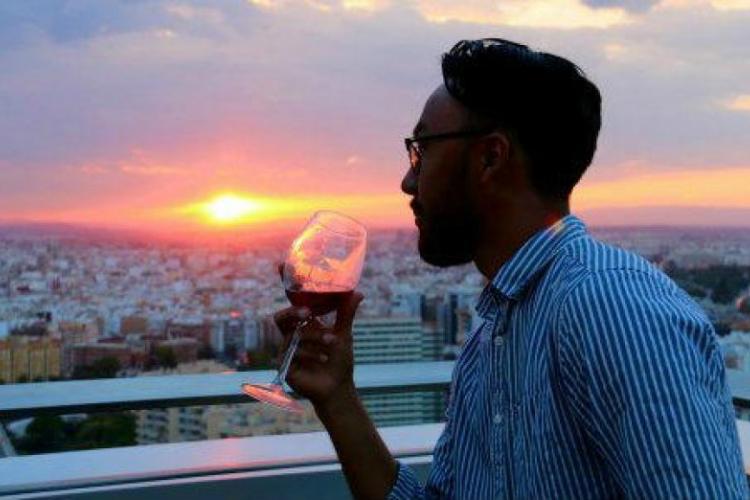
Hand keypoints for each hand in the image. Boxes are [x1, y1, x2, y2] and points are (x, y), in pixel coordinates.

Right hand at [273, 263, 363, 407]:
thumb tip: (358, 292)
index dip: (285, 283)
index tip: (281, 263)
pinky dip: (312, 353)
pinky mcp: (284, 365)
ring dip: (314, 337)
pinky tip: (325, 358)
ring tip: (332, 343)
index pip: (292, 300)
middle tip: (307, 312)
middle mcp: (292, 333)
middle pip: (281, 316)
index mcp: (304, 322)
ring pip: (292, 334)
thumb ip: (346, 313)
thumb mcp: (344, 334)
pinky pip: (294, 352)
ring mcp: (285, 349)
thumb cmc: (338, 360)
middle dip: (293, 312)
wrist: (337, 388)